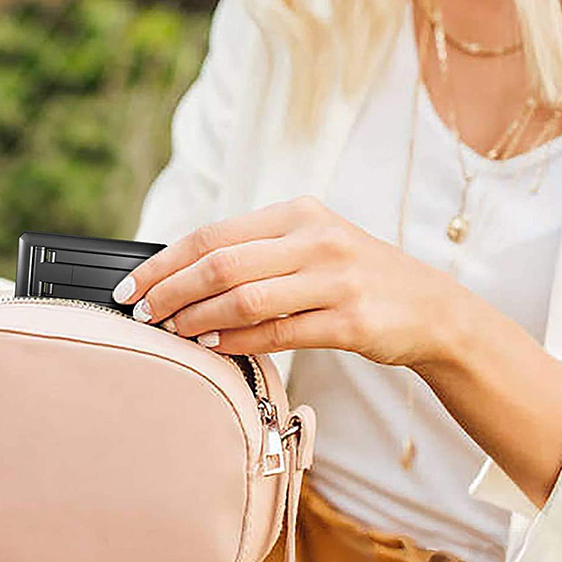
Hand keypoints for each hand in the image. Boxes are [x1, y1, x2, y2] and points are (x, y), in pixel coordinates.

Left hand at [114, 196, 464, 365]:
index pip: (213, 234)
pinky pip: (277, 333)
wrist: (429, 307)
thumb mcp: (312, 243)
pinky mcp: (350, 321)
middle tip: (142, 314)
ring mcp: (335, 280)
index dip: (165, 262)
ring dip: (197, 318)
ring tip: (172, 332)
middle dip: (170, 292)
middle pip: (221, 264)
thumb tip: (181, 272)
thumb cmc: (355, 275)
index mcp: (298, 213)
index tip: (132, 286)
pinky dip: (236, 342)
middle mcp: (315, 239)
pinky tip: (211, 347)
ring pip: (244, 299)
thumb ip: (257, 250)